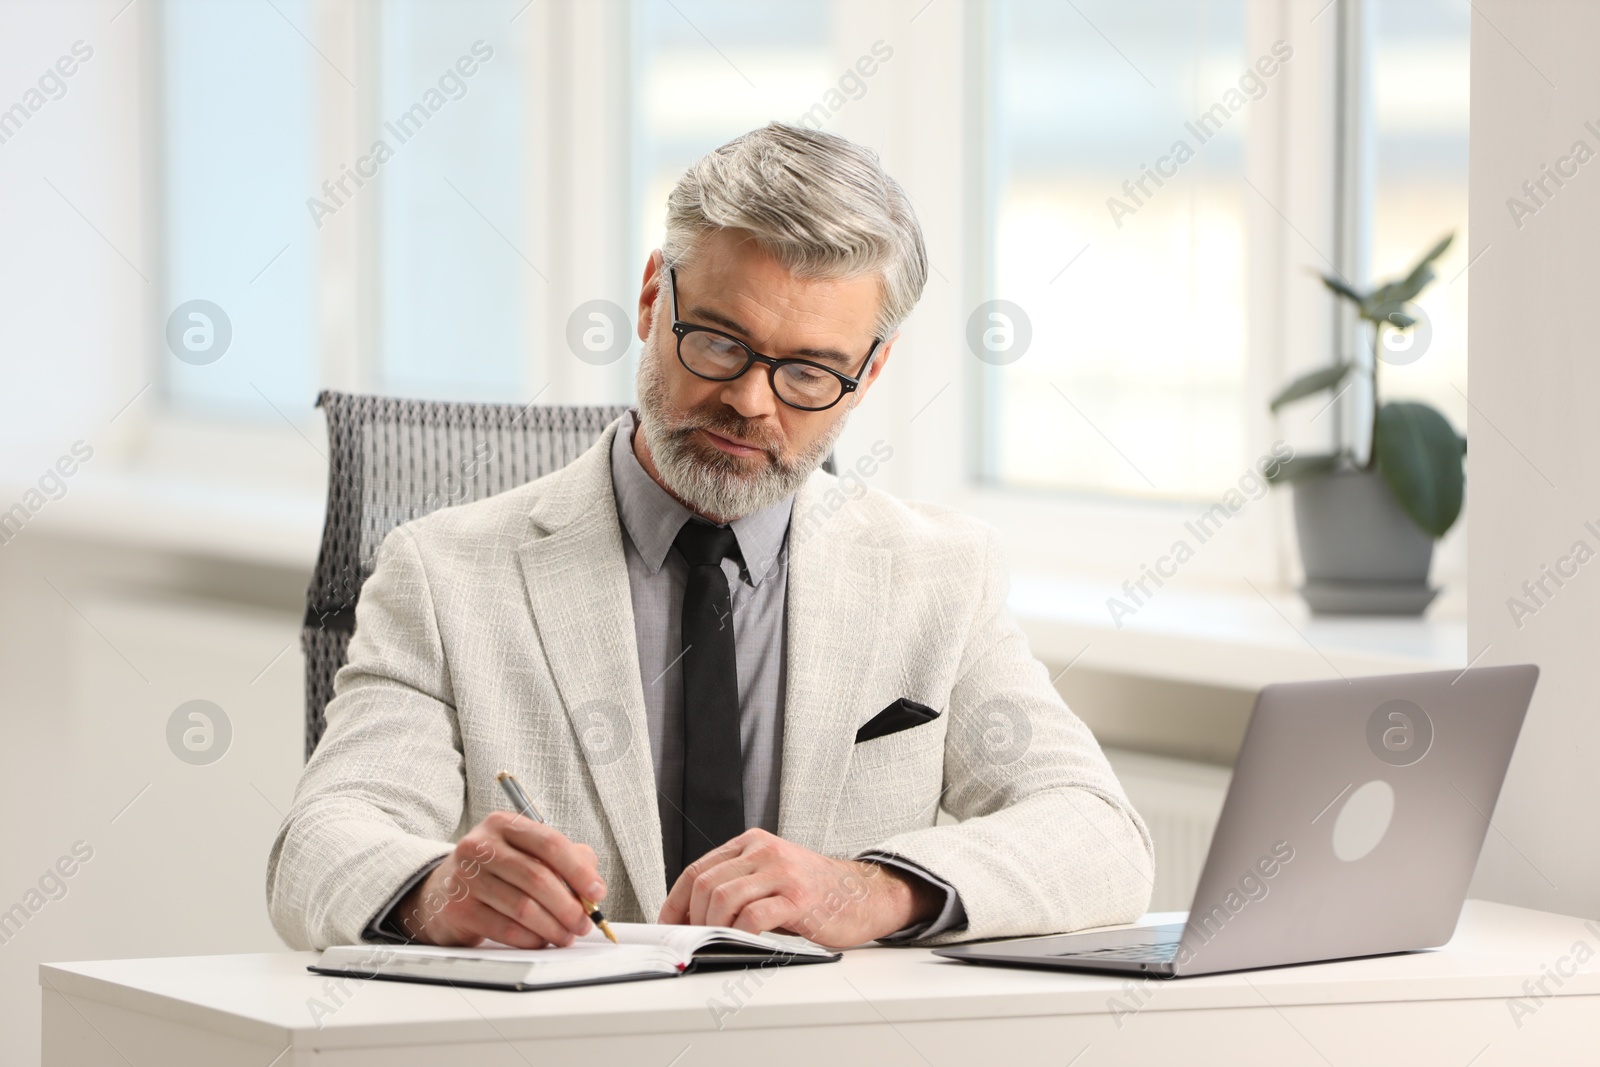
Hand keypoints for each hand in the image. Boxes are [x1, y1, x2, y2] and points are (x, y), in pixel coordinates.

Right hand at [394, 810, 605, 948]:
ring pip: (523, 907)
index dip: (578, 870)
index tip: (597, 892)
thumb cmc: (494, 872)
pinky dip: (531, 939)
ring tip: (566, 936)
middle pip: (537, 877)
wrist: (440, 891)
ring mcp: (466, 877)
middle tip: (584, 923)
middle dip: (569, 906)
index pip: (549, 843)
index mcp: (503, 824)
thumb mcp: (526, 853)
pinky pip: (505, 929)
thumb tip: (593, 885)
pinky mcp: (458, 908)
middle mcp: (481, 846)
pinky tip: (541, 940)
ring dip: (553, 927)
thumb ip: (565, 859)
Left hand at [657, 829, 941, 947]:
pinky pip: (753, 915)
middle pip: (706, 883)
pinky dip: (739, 933)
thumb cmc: (816, 893)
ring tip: (714, 943)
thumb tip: (694, 919)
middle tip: (692, 942)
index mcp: (753, 843)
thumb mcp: (772, 877)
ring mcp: (782, 872)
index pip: (698, 869)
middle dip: (691, 918)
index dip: (675, 902)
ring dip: (712, 927)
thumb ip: (739, 887)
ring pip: (723, 897)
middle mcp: (764, 851)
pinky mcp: (798, 897)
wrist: (865, 895)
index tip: (669, 927)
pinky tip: (743, 942)